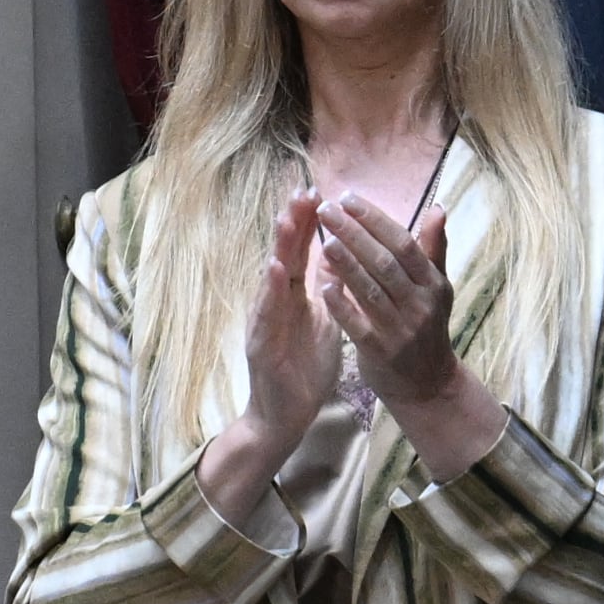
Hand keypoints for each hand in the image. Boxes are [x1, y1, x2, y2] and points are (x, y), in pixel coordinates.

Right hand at [211, 189, 340, 491]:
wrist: (287, 414)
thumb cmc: (306, 366)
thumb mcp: (325, 320)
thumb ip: (329, 288)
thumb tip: (342, 256)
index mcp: (294, 296)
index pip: (300, 252)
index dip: (307, 222)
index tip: (317, 189)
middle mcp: (275, 302)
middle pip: (283, 255)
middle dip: (292, 222)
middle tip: (301, 189)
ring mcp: (265, 321)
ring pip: (271, 278)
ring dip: (278, 247)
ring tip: (286, 217)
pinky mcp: (261, 344)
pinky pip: (266, 314)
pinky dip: (269, 290)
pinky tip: (274, 269)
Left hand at [314, 191, 507, 478]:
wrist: (427, 385)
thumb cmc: (426, 328)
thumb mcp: (437, 289)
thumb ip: (433, 248)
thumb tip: (437, 207)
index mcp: (433, 284)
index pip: (403, 243)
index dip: (375, 219)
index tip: (347, 198)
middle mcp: (420, 305)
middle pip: (385, 262)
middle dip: (354, 233)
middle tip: (325, 209)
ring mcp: (401, 330)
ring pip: (371, 290)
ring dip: (346, 263)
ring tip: (323, 239)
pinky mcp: (380, 352)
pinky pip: (358, 325)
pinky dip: (341, 304)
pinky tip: (323, 284)